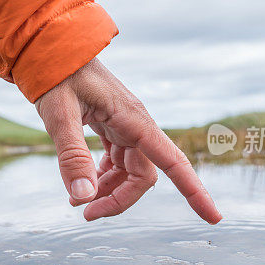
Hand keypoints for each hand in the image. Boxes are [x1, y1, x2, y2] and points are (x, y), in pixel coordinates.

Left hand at [35, 58, 221, 222]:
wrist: (51, 46)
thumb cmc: (56, 74)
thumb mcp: (59, 115)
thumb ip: (72, 156)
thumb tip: (84, 198)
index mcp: (134, 120)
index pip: (173, 163)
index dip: (195, 191)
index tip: (214, 218)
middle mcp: (135, 124)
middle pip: (142, 177)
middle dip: (118, 199)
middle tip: (85, 213)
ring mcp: (124, 126)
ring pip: (129, 172)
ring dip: (108, 191)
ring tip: (77, 203)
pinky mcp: (111, 126)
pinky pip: (116, 161)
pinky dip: (101, 178)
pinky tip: (82, 185)